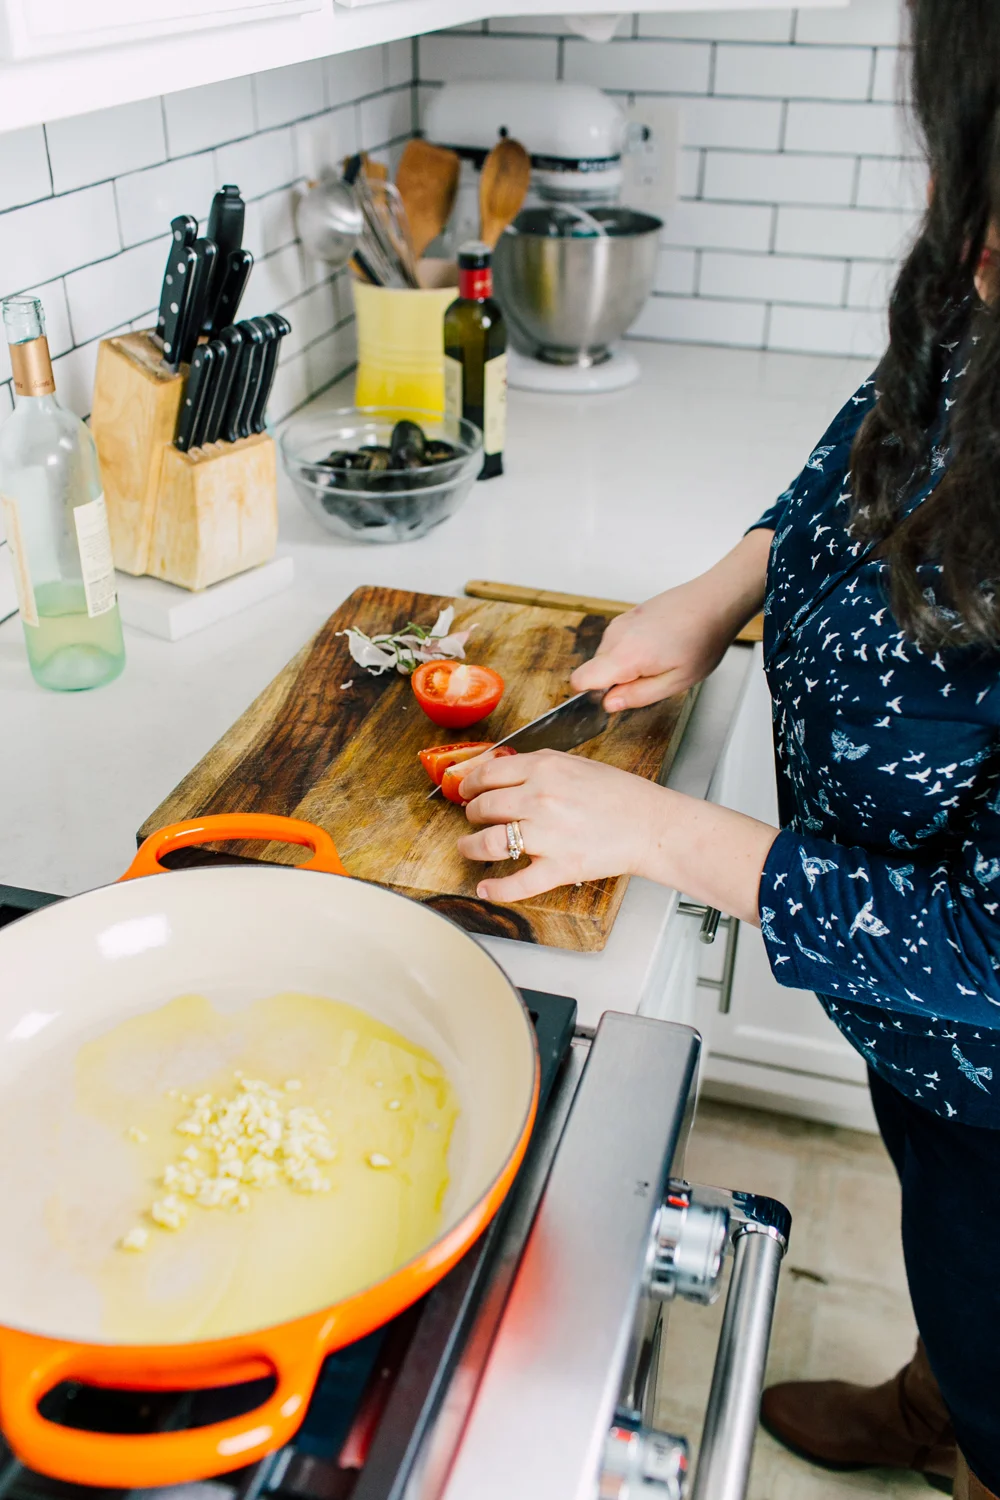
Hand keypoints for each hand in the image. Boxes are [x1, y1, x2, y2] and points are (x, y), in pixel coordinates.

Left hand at [456, 749, 662, 901]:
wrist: (651, 824)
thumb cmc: (619, 794)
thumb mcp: (576, 763)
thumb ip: (538, 764)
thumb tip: (502, 768)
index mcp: (544, 769)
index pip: (488, 774)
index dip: (470, 784)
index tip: (465, 791)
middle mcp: (540, 799)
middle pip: (484, 807)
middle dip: (472, 813)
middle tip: (473, 817)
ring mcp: (548, 835)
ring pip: (490, 842)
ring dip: (471, 847)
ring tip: (468, 848)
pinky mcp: (559, 867)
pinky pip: (517, 883)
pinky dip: (496, 889)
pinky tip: (485, 889)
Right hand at [570, 530, 770, 710]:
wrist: (715, 601)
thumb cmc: (702, 640)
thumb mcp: (676, 682)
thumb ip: (637, 696)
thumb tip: (609, 704)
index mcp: (624, 656)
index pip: (580, 680)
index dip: (592, 695)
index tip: (616, 696)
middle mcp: (615, 636)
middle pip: (595, 669)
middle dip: (616, 681)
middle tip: (654, 677)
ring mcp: (621, 622)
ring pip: (607, 655)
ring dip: (626, 665)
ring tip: (662, 658)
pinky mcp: (628, 615)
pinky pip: (618, 642)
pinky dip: (632, 649)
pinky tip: (660, 645)